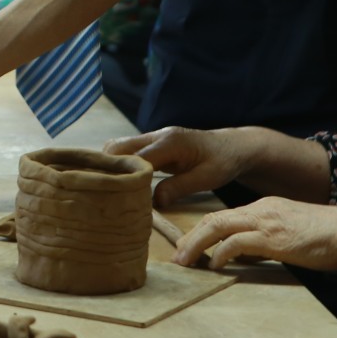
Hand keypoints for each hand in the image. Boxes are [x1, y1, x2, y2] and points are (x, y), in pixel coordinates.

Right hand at [104, 127, 254, 207]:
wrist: (232, 147)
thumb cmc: (223, 162)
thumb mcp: (207, 178)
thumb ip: (180, 187)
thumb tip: (154, 201)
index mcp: (170, 142)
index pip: (136, 157)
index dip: (122, 174)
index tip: (113, 193)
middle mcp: (157, 136)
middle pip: (118, 146)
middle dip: (108, 167)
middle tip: (104, 192)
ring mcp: (153, 138)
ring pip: (119, 147)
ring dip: (111, 165)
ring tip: (109, 188)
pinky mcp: (153, 145)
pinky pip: (128, 151)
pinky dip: (120, 164)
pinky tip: (120, 182)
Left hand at [172, 198, 336, 272]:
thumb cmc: (327, 238)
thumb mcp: (290, 234)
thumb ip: (266, 241)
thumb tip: (245, 257)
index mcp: (264, 207)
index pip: (224, 217)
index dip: (202, 231)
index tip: (188, 246)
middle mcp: (260, 209)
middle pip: (213, 219)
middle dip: (190, 237)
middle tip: (175, 255)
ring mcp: (266, 222)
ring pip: (218, 227)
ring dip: (196, 245)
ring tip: (184, 261)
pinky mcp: (273, 237)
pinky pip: (237, 243)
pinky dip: (221, 253)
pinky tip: (214, 265)